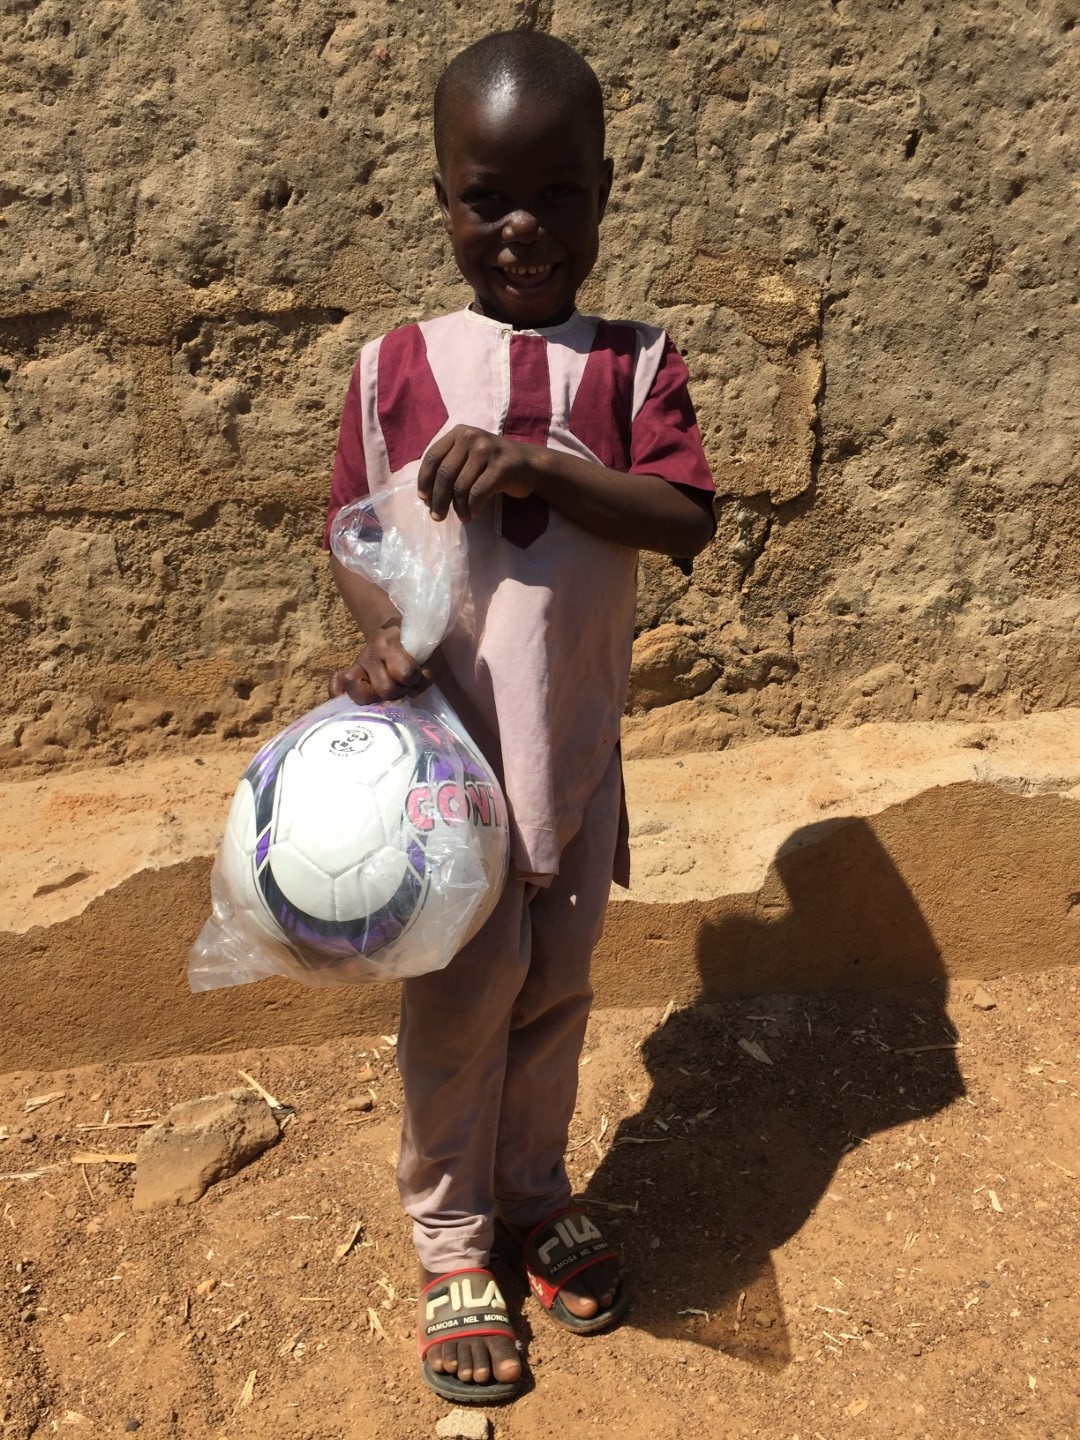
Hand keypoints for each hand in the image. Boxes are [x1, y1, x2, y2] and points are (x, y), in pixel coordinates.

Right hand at [328, 624, 432, 705]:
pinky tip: (350, 698)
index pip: (406, 673)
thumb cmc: (413, 646)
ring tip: (383, 692)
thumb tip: (412, 693)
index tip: (417, 676)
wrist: (390, 629)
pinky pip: (336, 685)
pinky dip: (340, 694)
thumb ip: (425, 675)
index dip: (415, 680)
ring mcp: (357, 664)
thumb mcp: (427, 654)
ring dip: (377, 698)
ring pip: (361, 694)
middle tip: (401, 686)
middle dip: (398, 692)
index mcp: (392, 645)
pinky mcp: (347, 671)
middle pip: (385, 689)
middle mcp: (371, 654)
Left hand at [418, 426, 540, 521]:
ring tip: (463, 517)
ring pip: (461, 486)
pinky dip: (473, 508)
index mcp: (459, 433)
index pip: (433, 457)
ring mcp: (487, 450)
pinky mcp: (501, 466)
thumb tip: (427, 496)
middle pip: (445, 473)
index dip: (425, 480)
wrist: (529, 464)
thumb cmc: (493, 464)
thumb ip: (449, 466)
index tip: (424, 499)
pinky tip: (474, 513)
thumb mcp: (469, 456)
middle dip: (438, 500)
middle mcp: (471, 437)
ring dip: (458, 508)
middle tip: (438, 517)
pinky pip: (478, 493)